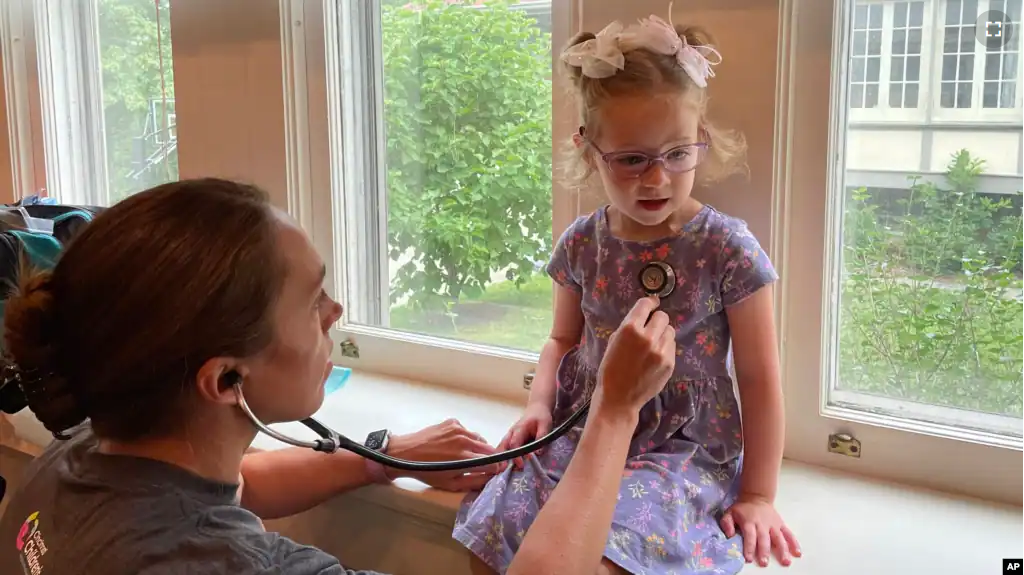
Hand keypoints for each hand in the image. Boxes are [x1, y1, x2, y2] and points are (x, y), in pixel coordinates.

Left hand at [386, 418, 504, 491]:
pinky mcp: (453, 422)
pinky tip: (455, 444)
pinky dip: (466, 438)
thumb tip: (491, 478)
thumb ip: (474, 482)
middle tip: (480, 464)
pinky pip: (468, 431)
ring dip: (478, 448)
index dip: (495, 468)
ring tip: (466, 455)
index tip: (494, 471)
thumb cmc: (427, 472)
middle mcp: (464, 441)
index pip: (493, 463)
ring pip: (480, 439)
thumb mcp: (451, 484)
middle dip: (489, 458)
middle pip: (490, 449)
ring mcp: (459, 429)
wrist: (406, 453)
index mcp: (465, 459)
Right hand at [498, 402, 553, 468]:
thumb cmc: (541, 417)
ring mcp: (509, 436)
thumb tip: (537, 453)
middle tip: (502, 471)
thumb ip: (541, 438)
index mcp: (519, 429)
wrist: (537, 409)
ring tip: (499, 471)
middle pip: (503, 446)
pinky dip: (502, 457)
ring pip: (501, 448)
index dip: (516, 455)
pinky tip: (502, 467)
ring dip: (500, 459)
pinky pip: (504, 448)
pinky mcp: (510, 439)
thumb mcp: (545, 425)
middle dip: (502, 458)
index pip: (515, 443)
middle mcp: (511, 433)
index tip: (521, 465)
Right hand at [594, 296, 674, 415]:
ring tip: (653, 345)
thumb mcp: (613, 342)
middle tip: (650, 328)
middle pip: (663, 316)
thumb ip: (629, 327)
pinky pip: (672, 346)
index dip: (649, 303)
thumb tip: (644, 315)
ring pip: (670, 331)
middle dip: (656, 320)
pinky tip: (655, 357)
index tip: (651, 304)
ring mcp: (661, 351)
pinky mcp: (670, 363)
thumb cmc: (610, 369)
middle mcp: (648, 337)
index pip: (646, 305)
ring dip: (662, 334)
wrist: (619, 398)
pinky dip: (665, 348)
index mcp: (629, 329)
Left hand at [720, 494, 800, 566]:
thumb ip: (727, 523)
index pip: (750, 535)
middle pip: (764, 539)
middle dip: (764, 551)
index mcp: (749, 522)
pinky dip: (794, 543)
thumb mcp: (730, 512)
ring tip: (786, 561)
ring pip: (779, 538)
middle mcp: (762, 524)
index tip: (749, 558)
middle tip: (764, 563)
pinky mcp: (781, 524)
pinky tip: (797, 553)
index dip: (749, 547)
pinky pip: (788, 534)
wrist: (757, 496)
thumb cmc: (742, 509)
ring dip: (783, 550)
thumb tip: (729, 535)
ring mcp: (773, 524)